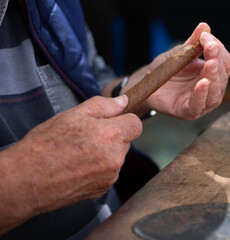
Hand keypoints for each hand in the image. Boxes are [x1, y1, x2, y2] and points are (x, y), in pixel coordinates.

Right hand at [0, 95, 141, 232]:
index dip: (124, 119)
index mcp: (111, 136)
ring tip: (79, 152)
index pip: (136, 124)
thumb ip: (104, 106)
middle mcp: (115, 158)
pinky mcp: (102, 189)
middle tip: (87, 136)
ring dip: (105, 153)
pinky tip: (78, 166)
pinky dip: (98, 168)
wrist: (27, 179)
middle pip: (126, 141)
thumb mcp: (74, 114)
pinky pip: (108, 172)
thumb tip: (123, 102)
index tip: (112, 121)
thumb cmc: (46, 145)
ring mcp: (110, 176)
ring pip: (116, 157)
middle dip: (112, 136)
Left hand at [124, 22, 229, 119]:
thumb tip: (204, 26)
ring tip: (210, 63)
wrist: (145, 85)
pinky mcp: (188, 112)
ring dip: (213, 77)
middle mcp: (210, 89)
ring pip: (215, 93)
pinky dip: (202, 95)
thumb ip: (192, 43)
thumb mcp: (179, 54)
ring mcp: (201, 103)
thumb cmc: (164, 71)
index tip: (206, 37)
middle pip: (222, 76)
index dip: (219, 49)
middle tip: (210, 47)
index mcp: (211, 74)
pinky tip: (203, 83)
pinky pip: (198, 105)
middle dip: (217, 60)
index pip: (224, 62)